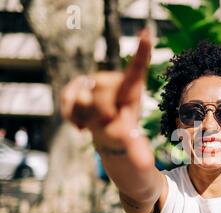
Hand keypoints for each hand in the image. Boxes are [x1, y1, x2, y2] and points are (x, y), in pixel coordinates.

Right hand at [61, 29, 151, 147]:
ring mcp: (96, 84)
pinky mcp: (79, 88)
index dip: (141, 52)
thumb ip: (136, 150)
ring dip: (85, 115)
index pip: (136, 70)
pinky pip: (67, 96)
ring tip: (95, 123)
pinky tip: (81, 124)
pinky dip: (69, 113)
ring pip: (81, 95)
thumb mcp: (133, 145)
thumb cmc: (124, 136)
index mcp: (132, 91)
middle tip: (107, 122)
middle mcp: (114, 82)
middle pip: (100, 90)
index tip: (146, 32)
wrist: (108, 136)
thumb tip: (144, 164)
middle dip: (101, 112)